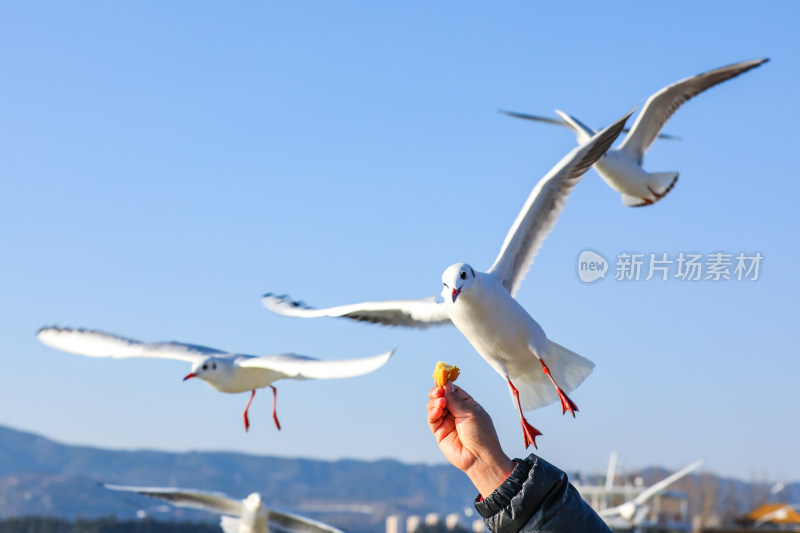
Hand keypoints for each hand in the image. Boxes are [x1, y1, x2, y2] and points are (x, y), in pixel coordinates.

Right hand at [427, 382, 514, 496]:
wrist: (480, 458)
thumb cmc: (481, 434)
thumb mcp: (470, 413)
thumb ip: (455, 399)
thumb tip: (445, 384)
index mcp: (468, 406)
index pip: (454, 390)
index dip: (447, 384)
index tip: (441, 376)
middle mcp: (456, 413)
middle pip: (442, 397)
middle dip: (438, 391)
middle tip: (438, 389)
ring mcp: (447, 422)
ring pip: (435, 406)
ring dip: (435, 400)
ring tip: (440, 400)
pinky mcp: (439, 432)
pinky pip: (432, 419)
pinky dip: (433, 411)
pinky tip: (438, 407)